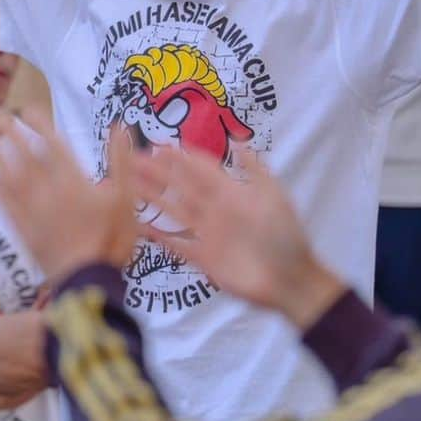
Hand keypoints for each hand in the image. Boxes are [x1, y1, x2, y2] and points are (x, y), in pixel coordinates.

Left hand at [0, 112, 137, 282]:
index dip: (39, 125)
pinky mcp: (23, 232)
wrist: (88, 281)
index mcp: (73, 180)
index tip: (26, 109)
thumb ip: (121, 161)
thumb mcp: (127, 198)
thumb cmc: (113, 239)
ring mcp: (32, 212)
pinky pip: (5, 206)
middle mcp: (47, 191)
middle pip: (24, 155)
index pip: (52, 144)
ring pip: (8, 177)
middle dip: (9, 132)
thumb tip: (119, 127)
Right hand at [135, 149, 344, 330]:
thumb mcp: (274, 195)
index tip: (160, 146)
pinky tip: (141, 226)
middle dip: (159, 173)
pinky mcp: (204, 259)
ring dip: (153, 197)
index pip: (202, 170)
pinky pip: (177, 244)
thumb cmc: (286, 236)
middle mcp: (216, 211)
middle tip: (134, 160)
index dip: (182, 157)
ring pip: (175, 210)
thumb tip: (237, 140)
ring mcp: (208, 234)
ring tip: (130, 185)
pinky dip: (159, 236)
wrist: (291, 280)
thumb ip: (254, 169)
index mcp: (232, 193)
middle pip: (182, 187)